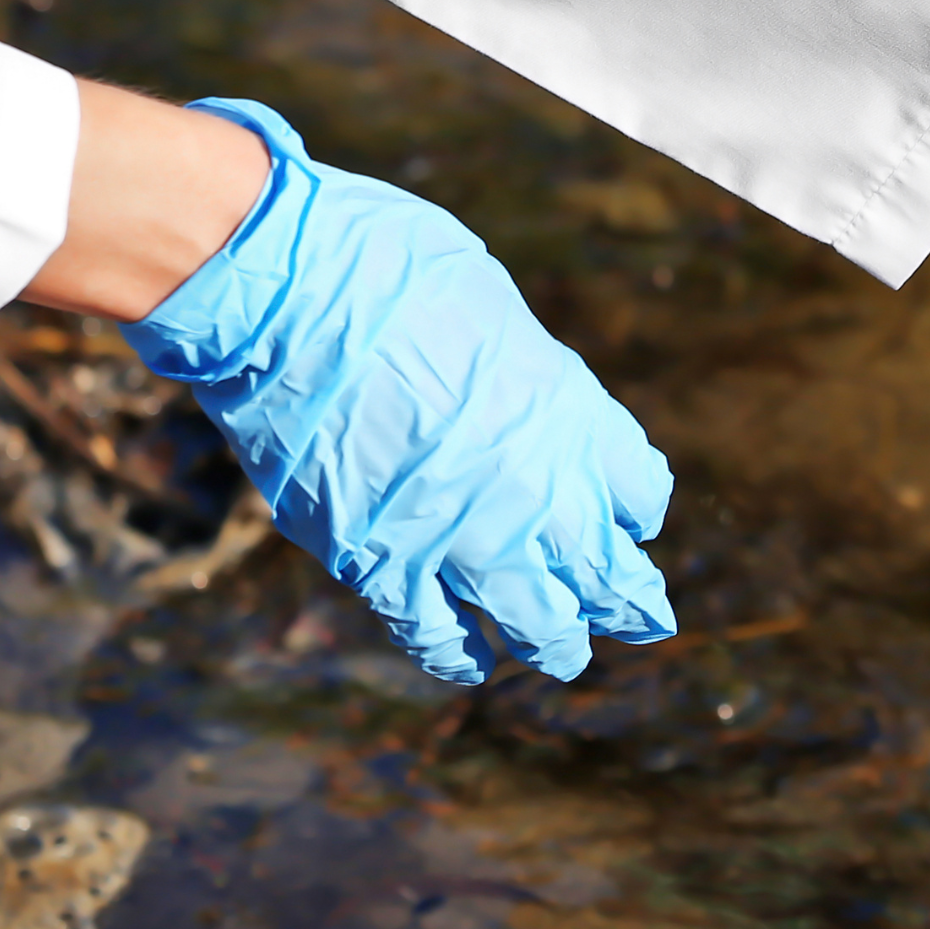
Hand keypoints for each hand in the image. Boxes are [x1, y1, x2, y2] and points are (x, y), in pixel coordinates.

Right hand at [120, 100, 672, 682]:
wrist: (287, 292)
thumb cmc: (385, 267)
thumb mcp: (494, 307)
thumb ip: (524, 374)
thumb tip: (520, 397)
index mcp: (572, 416)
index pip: (640, 492)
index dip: (635, 508)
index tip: (631, 518)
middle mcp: (536, 492)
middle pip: (606, 576)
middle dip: (628, 603)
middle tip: (643, 620)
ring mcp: (461, 537)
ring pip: (537, 626)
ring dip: (555, 644)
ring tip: (564, 655)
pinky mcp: (381, 564)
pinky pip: (435, 635)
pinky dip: (458, 655)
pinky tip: (469, 661)